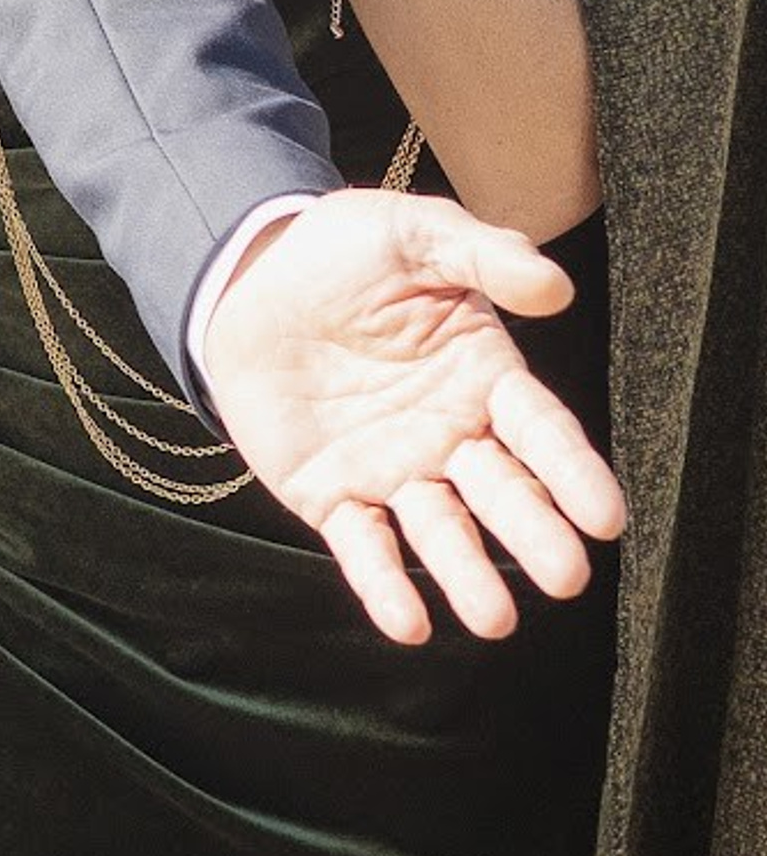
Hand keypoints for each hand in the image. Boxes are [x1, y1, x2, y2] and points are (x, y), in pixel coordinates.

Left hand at [201, 190, 625, 644]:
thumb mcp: (414, 234)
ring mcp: (392, 471)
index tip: (606, 517)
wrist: (249, 275)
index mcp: (482, 377)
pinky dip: (383, 584)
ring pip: (439, 532)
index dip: (572, 471)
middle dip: (533, 535)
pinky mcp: (331, 495)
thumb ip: (482, 256)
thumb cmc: (343, 252)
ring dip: (464, 575)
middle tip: (566, 576)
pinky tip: (407, 621)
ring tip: (493, 618)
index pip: (539, 431)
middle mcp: (448, 436)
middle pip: (501, 494)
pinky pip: (362, 545)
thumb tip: (554, 284)